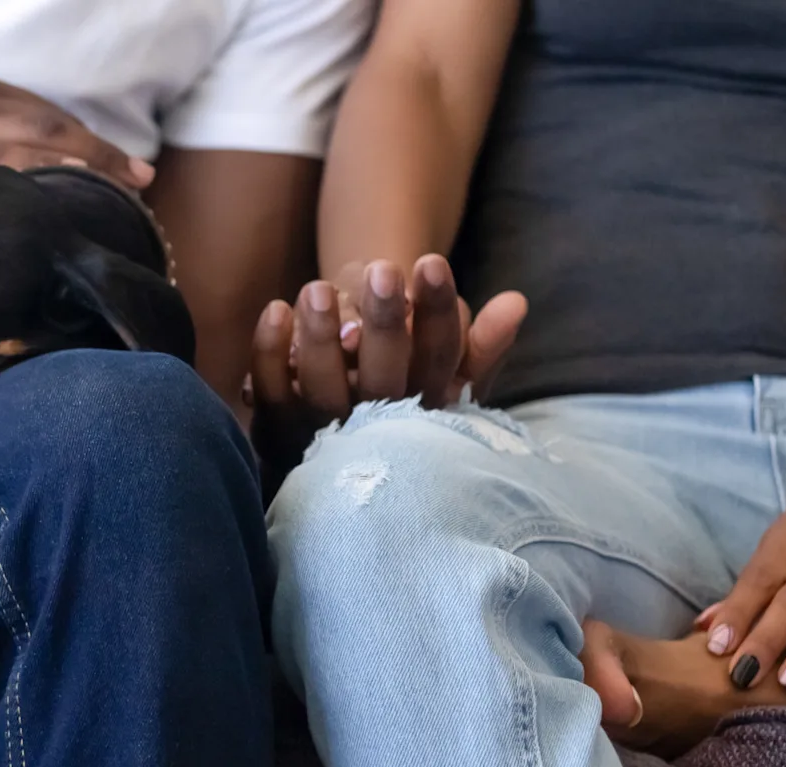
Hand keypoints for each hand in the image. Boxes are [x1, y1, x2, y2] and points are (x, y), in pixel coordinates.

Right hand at [0, 69, 155, 237]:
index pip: (39, 111)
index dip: (84, 138)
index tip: (119, 162)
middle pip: (52, 124)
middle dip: (102, 152)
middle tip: (142, 180)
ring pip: (41, 142)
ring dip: (91, 168)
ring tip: (127, 196)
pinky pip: (10, 166)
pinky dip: (50, 180)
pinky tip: (76, 199)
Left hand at [247, 254, 525, 475]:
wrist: (342, 485)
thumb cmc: (407, 414)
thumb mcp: (452, 385)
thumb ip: (481, 347)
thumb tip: (516, 301)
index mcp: (426, 415)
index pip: (439, 361)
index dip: (436, 312)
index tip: (430, 262)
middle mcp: (376, 430)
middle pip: (383, 376)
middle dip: (384, 322)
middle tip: (383, 269)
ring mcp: (323, 435)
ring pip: (321, 389)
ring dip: (319, 337)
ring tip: (318, 287)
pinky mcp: (277, 434)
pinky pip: (270, 393)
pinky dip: (269, 352)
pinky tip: (276, 308)